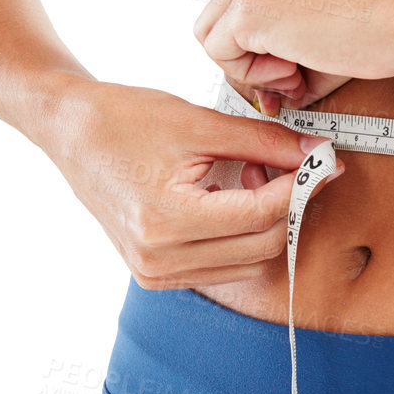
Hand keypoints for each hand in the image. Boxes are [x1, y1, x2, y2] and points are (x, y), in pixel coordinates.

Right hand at [45, 76, 343, 290]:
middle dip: (289, 205)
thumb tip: (317, 154)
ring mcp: (155, 273)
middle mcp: (159, 259)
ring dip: (267, 222)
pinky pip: (225, 266)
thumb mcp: (199, 122)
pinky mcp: (156, 275)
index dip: (303, 186)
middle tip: (290, 163)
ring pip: (250, 262)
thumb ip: (264, 142)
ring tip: (250, 176)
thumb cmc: (124, 117)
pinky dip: (242, 236)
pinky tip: (231, 197)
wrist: (67, 131)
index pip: (262, 215)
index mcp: (166, 221)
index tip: (325, 161)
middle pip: (263, 245)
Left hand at [192, 0, 393, 109]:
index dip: (267, 36)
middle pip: (225, 8)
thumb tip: (277, 89)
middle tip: (291, 71)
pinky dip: (249, 73)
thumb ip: (295, 43)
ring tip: (294, 70)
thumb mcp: (332, 20)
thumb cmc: (389, 20)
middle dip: (250, 49)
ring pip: (216, 28)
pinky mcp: (249, 7)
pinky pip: (219, 50)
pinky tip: (291, 70)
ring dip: (249, 61)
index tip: (300, 57)